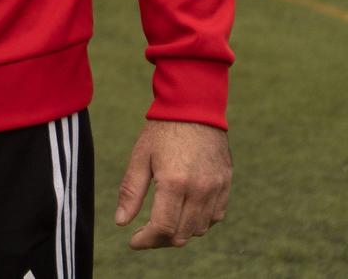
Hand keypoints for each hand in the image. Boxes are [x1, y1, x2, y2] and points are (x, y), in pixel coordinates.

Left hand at [114, 121, 230, 249]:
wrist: (194, 107)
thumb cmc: (162, 131)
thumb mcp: (140, 157)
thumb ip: (131, 192)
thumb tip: (121, 222)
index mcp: (174, 182)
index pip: (163, 227)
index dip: (146, 240)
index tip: (133, 241)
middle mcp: (199, 189)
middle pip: (181, 234)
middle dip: (160, 240)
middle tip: (145, 233)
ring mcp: (215, 188)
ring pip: (199, 229)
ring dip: (180, 232)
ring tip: (163, 221)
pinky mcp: (226, 184)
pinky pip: (215, 216)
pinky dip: (199, 221)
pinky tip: (184, 211)